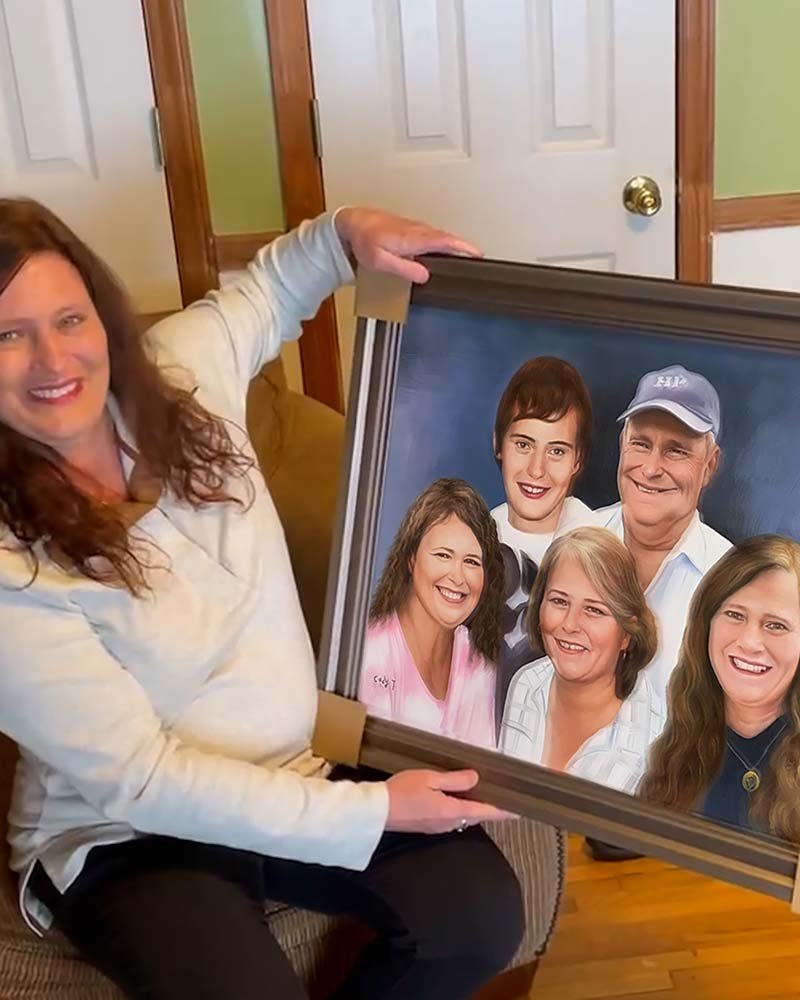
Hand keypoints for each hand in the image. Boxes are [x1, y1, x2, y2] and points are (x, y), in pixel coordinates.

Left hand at [334, 206, 480, 283]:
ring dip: (455, 244)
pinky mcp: (412, 228)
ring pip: (440, 236)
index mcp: (413, 238)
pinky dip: (443, 241)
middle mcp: (418, 231)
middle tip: (478, 257)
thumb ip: (403, 268)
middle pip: (448, 238)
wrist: (353, 222)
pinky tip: (444, 249)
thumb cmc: (364, 240)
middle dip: (465, 247)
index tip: (478, 254)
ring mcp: (416, 228)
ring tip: (467, 255)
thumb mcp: (380, 261)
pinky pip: (433, 235)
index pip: (446, 242)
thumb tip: (424, 276)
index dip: (464, 248)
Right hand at [385, 768, 513, 834]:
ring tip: (483, 794)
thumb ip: (454, 779)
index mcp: (452, 811)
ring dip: (475, 808)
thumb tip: (476, 779)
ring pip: (464, 817)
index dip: (503, 811)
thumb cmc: (401, 792)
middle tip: (502, 796)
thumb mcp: (429, 779)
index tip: (520, 810)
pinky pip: (452, 818)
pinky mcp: (429, 826)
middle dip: (490, 808)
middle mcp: (449, 823)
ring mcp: (438, 827)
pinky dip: (461, 809)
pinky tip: (458, 799)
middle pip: (476, 815)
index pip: (485, 812)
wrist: (377, 812)